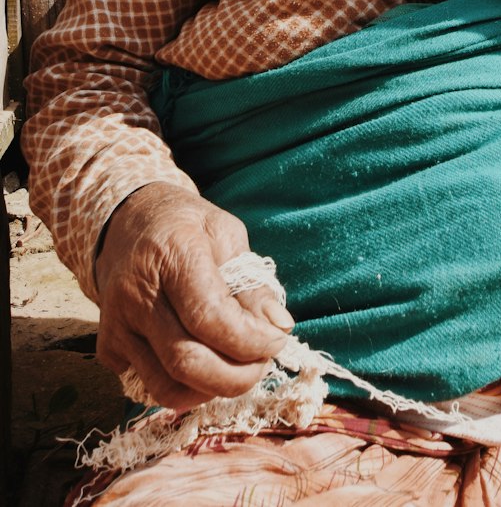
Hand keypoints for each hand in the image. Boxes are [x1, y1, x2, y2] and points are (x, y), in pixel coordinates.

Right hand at [95, 182, 293, 410]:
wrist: (129, 222)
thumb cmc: (187, 226)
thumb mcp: (227, 234)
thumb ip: (253, 282)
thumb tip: (280, 326)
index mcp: (171, 255)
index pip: (210, 317)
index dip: (250, 340)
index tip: (277, 340)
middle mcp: (135, 295)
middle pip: (186, 362)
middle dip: (235, 377)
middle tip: (262, 364)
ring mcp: (116, 325)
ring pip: (164, 387)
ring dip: (211, 390)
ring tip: (237, 369)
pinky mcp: (107, 348)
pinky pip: (148, 386)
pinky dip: (183, 387)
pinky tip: (204, 363)